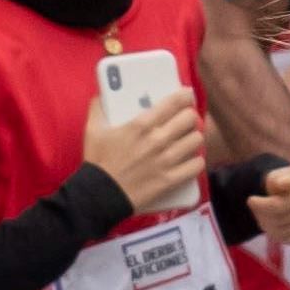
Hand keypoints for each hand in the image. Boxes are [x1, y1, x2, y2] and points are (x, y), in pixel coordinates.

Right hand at [80, 81, 209, 216]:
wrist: (100, 195)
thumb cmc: (98, 162)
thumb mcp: (93, 130)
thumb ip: (98, 108)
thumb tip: (101, 94)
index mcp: (141, 124)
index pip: (174, 102)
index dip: (185, 96)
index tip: (186, 96)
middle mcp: (158, 140)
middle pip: (190, 119)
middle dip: (189, 117)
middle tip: (185, 121)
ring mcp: (166, 161)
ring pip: (196, 140)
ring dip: (193, 138)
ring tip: (188, 140)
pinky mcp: (171, 180)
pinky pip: (196, 165)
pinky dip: (195, 161)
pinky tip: (190, 160)